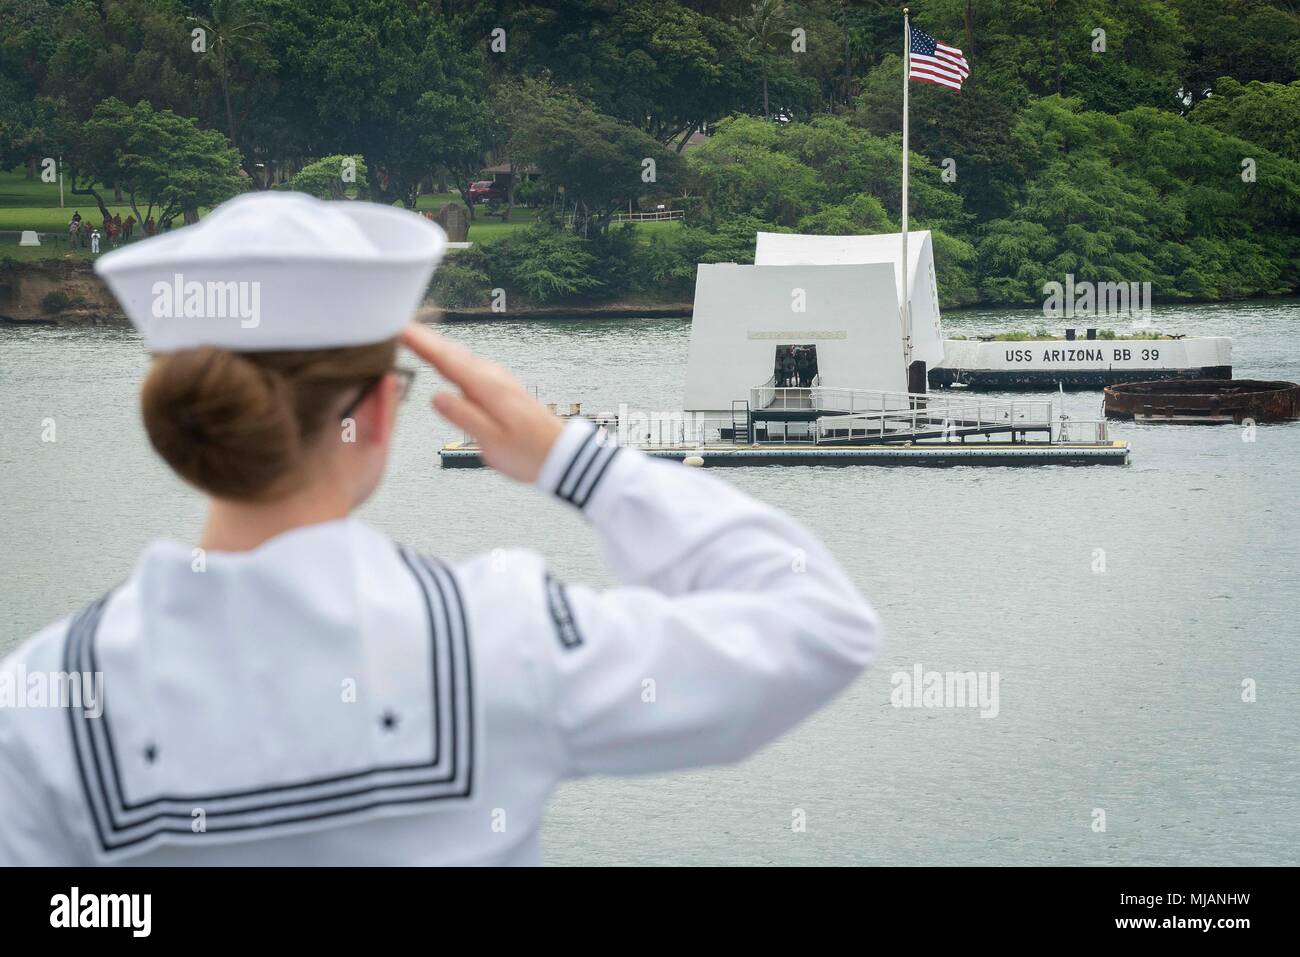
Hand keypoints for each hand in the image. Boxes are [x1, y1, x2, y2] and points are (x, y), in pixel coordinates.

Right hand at [401, 323, 563, 482]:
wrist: (560, 454)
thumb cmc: (527, 453)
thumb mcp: (493, 441)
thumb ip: (464, 418)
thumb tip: (435, 396)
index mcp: (487, 388)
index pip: (446, 359)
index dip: (420, 342)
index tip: (398, 327)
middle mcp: (492, 376)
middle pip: (450, 351)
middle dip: (423, 336)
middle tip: (392, 322)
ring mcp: (497, 379)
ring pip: (460, 355)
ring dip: (435, 344)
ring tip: (409, 334)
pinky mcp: (500, 386)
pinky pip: (468, 364)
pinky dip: (449, 356)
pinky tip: (442, 356)